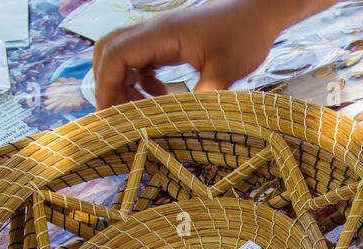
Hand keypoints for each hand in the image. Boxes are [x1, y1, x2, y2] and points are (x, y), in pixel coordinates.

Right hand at [93, 0, 284, 109]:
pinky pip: (142, 59)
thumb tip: (193, 120)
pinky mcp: (170, 43)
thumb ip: (208, 91)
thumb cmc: (243, 34)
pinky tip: (159, 96)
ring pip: (124, 56)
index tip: (108, 115)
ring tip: (140, 110)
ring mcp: (160, 36)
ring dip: (124, 83)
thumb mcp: (228, 67)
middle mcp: (154, 31)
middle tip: (117, 116)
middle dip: (107, 84)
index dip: (106, 86)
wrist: (256, 13)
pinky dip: (142, 80)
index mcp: (161, 34)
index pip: (115, 55)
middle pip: (109, 52)